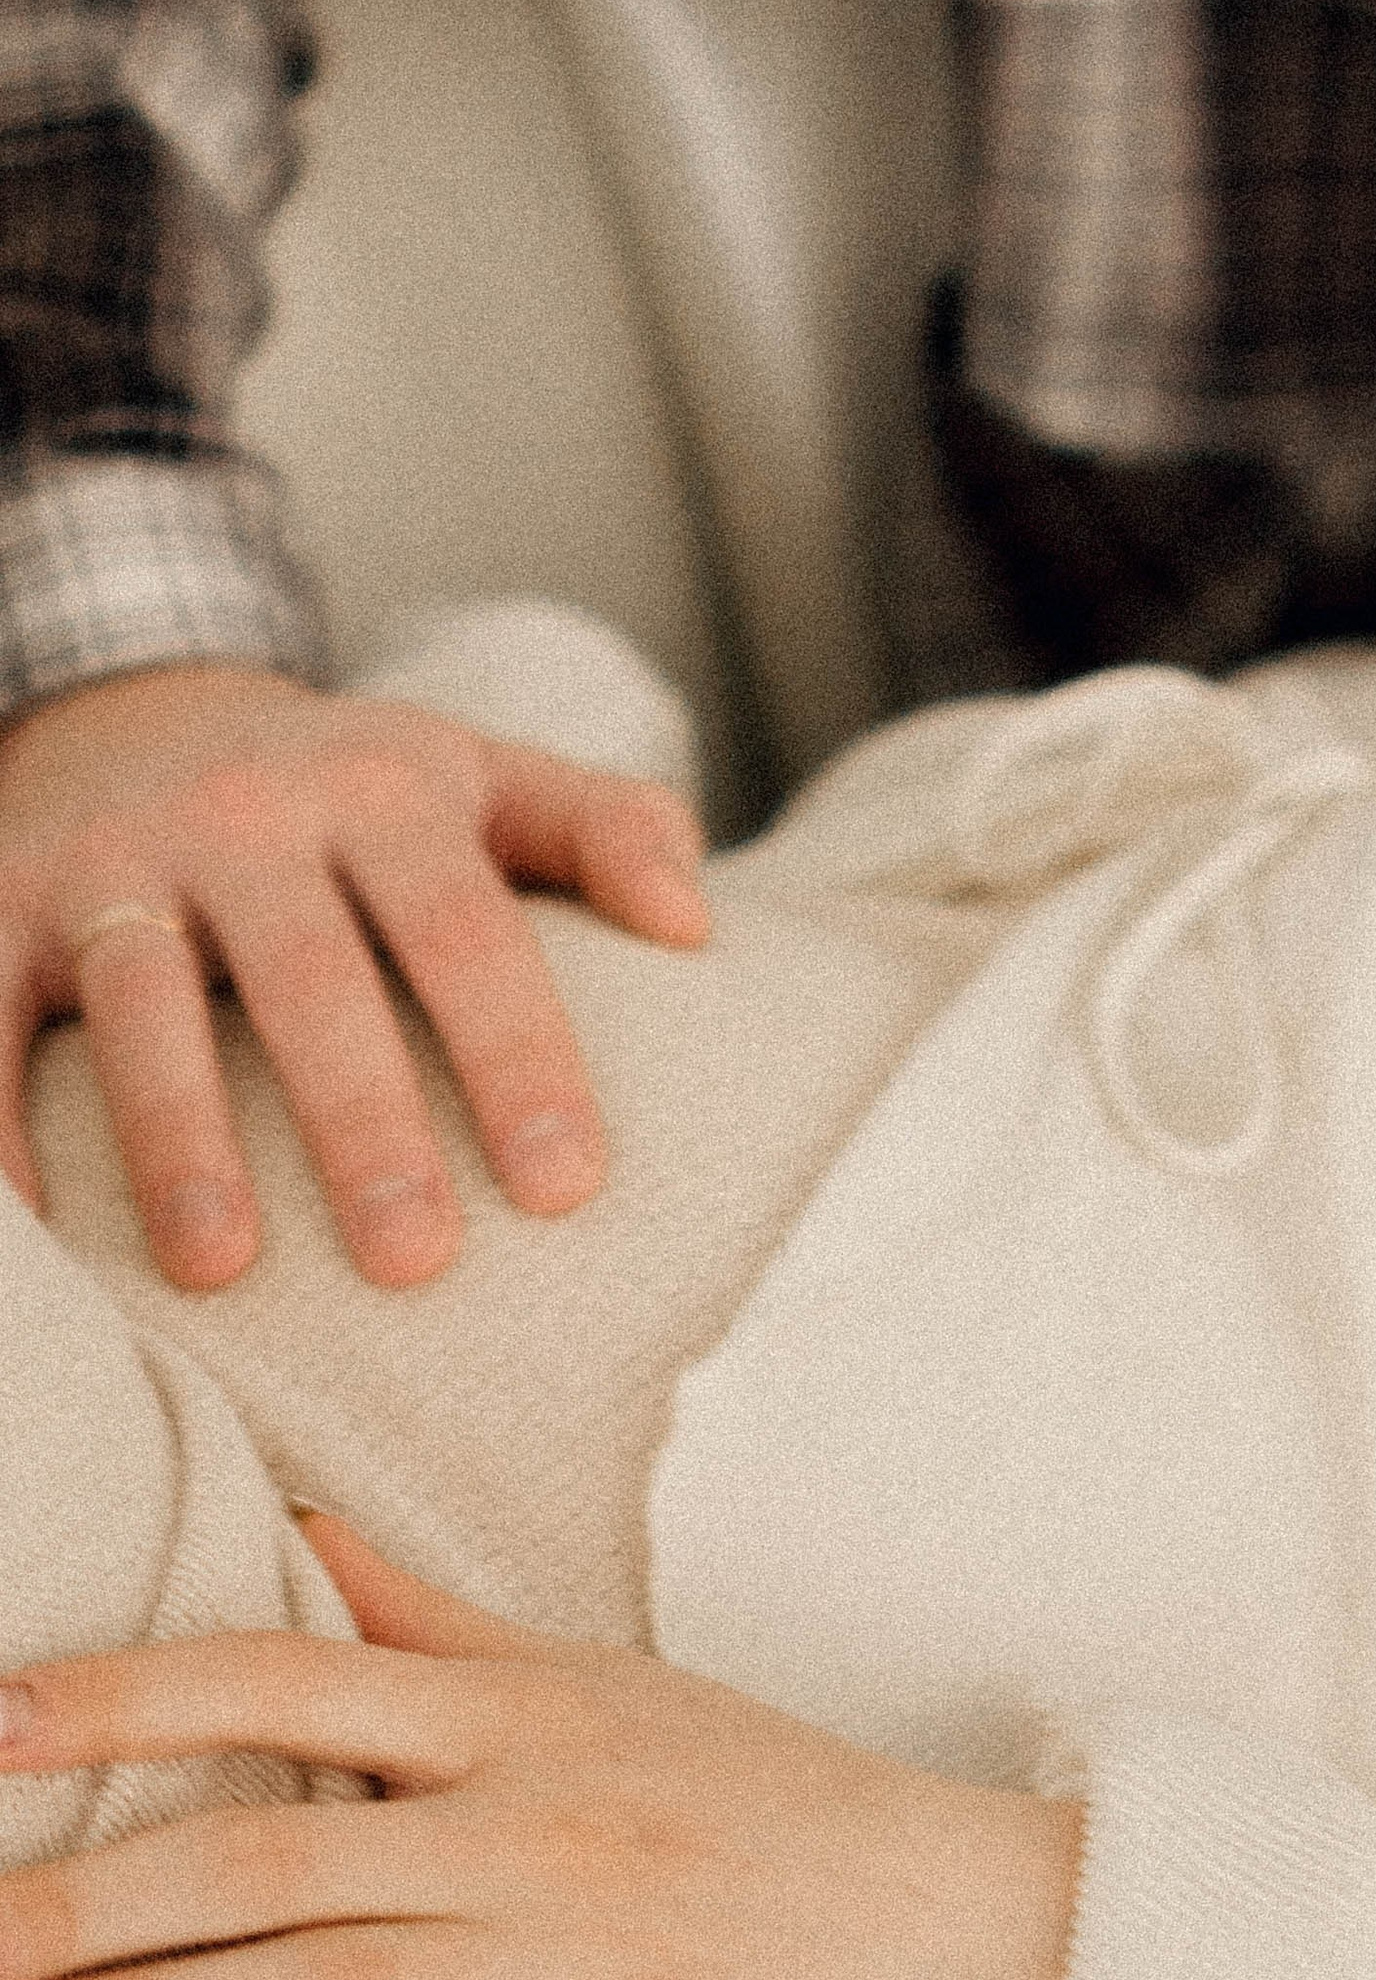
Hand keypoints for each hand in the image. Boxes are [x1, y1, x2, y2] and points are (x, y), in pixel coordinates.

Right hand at [0, 663, 710, 1288]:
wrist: (143, 708)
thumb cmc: (354, 788)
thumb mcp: (488, 777)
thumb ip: (609, 831)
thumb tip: (701, 926)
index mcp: (383, 793)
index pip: (465, 931)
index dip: (518, 1054)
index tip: (568, 1187)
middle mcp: (245, 816)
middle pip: (310, 973)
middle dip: (361, 1117)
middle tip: (416, 1259)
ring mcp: (114, 859)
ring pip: (142, 999)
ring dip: (178, 1135)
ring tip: (223, 1271)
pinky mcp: (0, 897)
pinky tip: (34, 1230)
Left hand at [0, 1515, 1081, 1979]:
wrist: (973, 1927)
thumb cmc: (774, 1799)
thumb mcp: (609, 1687)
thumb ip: (438, 1624)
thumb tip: (301, 1532)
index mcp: (517, 1717)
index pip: (283, 1681)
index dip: (124, 1699)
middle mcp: (530, 1823)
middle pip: (265, 1846)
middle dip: (78, 1896)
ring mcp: (579, 1959)